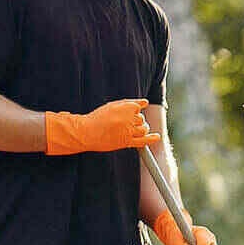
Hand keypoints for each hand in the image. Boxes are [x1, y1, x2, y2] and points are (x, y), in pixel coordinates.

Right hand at [45, 98, 160, 154]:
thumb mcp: (113, 105)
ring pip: (143, 129)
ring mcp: (129, 131)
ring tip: (132, 129)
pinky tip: (157, 137)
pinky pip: (143, 141)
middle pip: (141, 119)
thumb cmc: (98, 118)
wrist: (87, 132)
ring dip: (141, 129)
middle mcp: (130, 119)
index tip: (128, 114)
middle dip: (136, 121)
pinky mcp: (127, 142)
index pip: (139, 108)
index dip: (134, 111)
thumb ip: (130, 103)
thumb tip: (145, 102)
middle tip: (124, 123)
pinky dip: (151, 139)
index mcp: (127, 108)